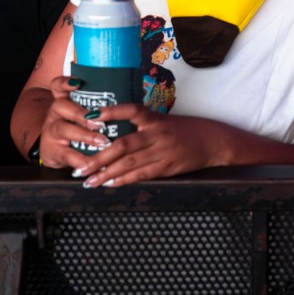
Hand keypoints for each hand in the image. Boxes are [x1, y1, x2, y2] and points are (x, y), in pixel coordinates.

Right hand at [37, 76, 112, 169]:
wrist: (54, 151)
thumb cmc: (78, 128)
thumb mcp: (83, 114)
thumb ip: (100, 106)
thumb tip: (131, 95)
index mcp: (65, 100)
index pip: (59, 86)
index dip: (66, 82)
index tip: (78, 83)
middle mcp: (56, 113)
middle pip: (62, 106)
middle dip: (82, 113)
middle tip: (100, 122)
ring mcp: (52, 131)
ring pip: (64, 129)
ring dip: (85, 135)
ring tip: (102, 141)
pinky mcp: (53, 150)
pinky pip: (66, 154)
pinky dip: (80, 160)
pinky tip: (92, 164)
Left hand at [70, 104, 223, 187]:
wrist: (214, 141)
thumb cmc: (186, 130)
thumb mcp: (165, 121)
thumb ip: (142, 125)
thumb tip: (113, 133)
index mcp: (156, 119)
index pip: (132, 111)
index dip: (112, 112)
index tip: (91, 116)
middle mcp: (158, 134)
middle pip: (123, 145)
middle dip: (98, 157)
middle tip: (80, 167)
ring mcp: (163, 152)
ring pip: (129, 163)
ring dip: (106, 173)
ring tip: (88, 180)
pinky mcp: (168, 167)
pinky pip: (142, 174)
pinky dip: (124, 180)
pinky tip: (110, 183)